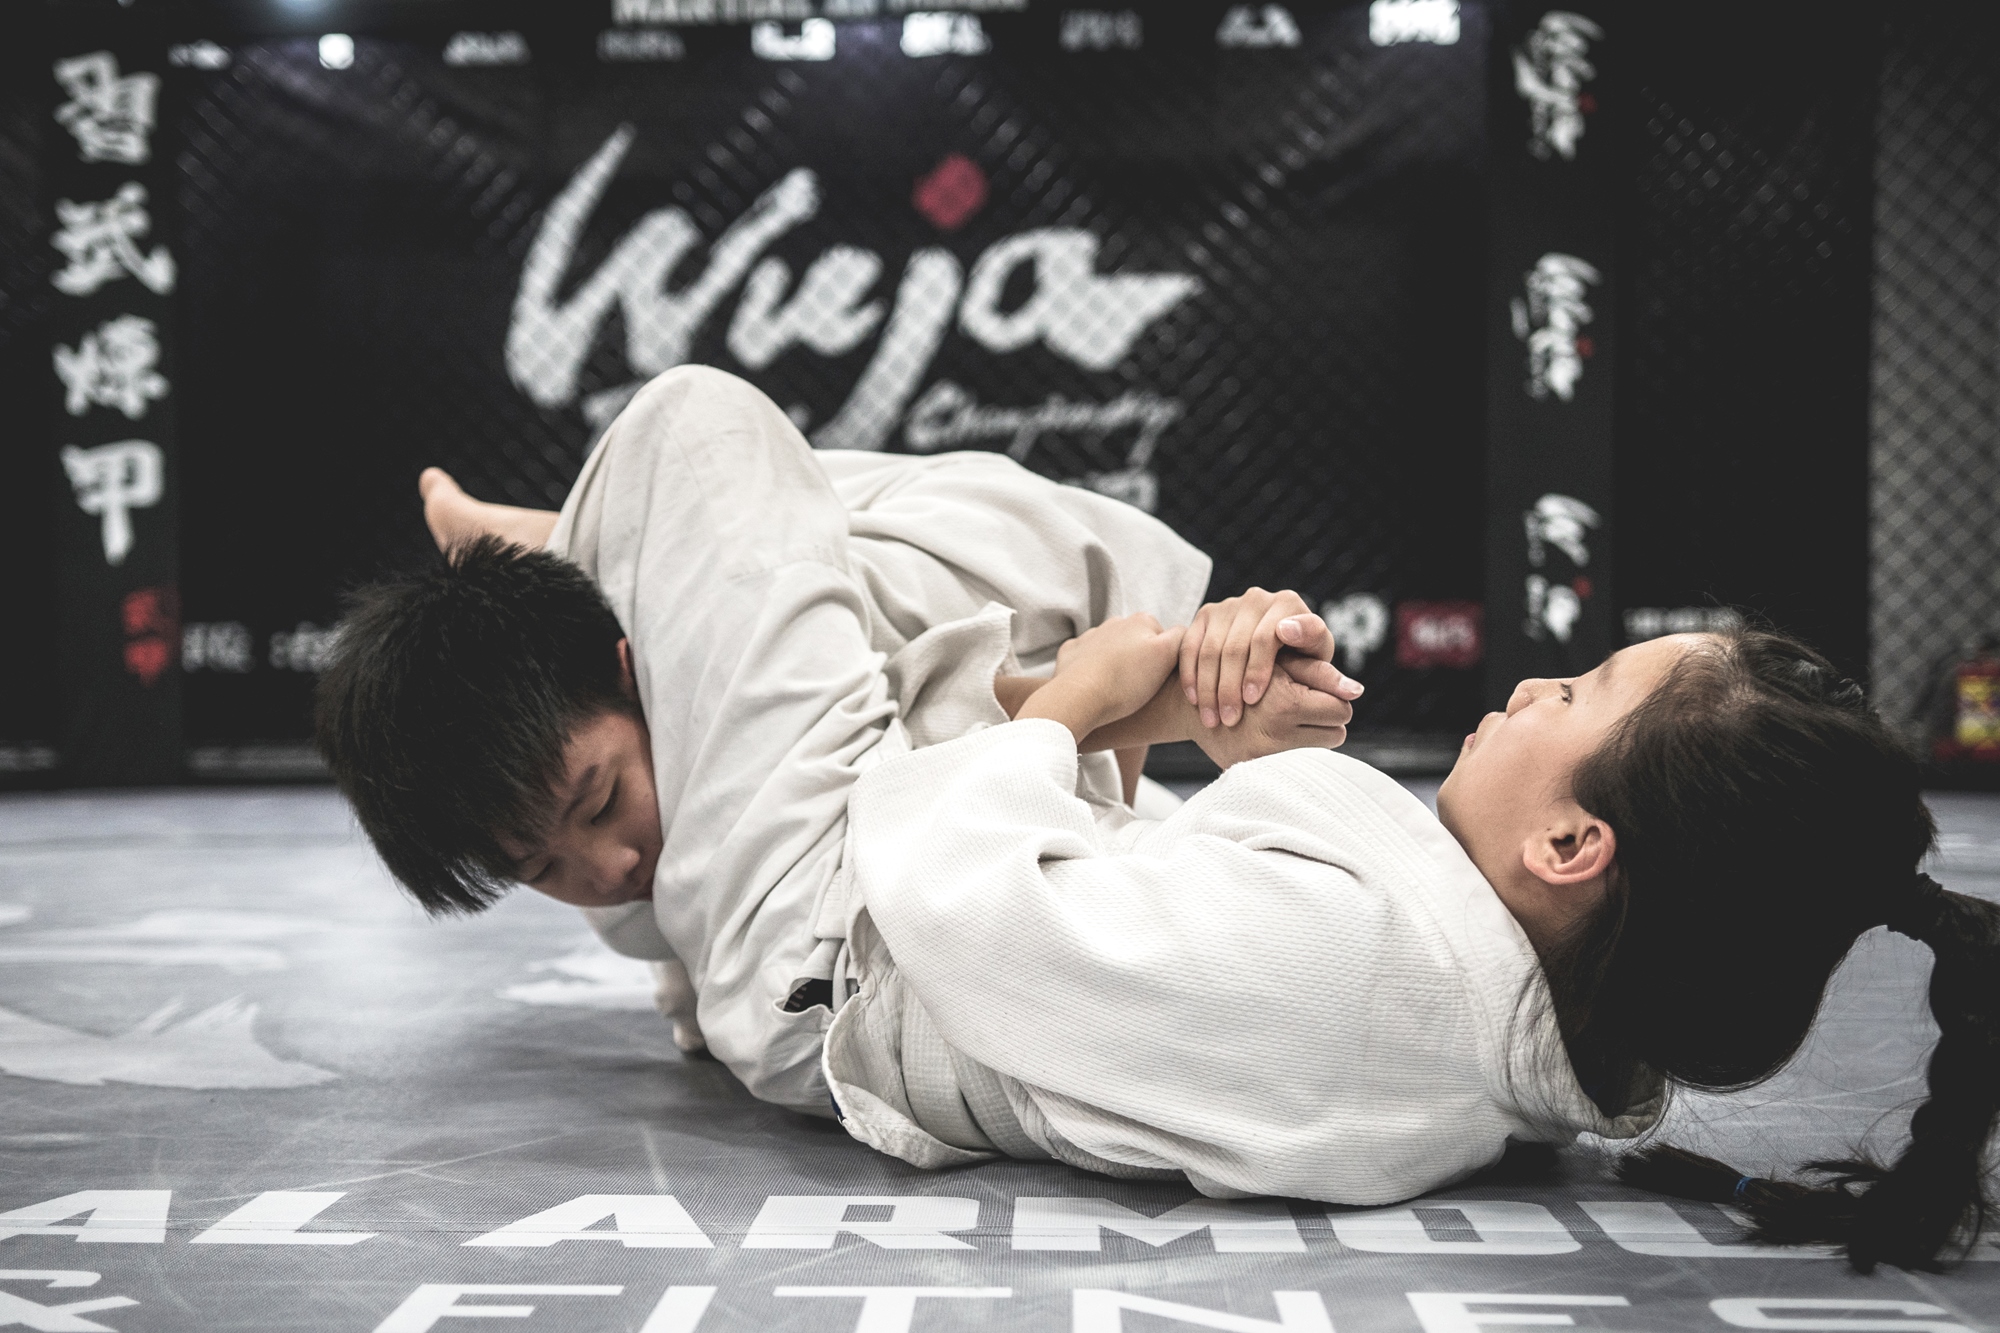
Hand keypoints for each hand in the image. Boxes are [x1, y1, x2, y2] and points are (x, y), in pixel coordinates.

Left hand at [1020, 614, 1184, 742]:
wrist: (1077, 698)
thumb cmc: (1126, 682)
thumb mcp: (1166, 657)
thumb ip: (1181, 638)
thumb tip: (1184, 632)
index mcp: (1142, 621)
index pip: (1166, 639)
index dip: (1167, 662)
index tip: (1161, 681)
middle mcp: (1116, 622)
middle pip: (1138, 644)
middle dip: (1141, 661)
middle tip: (1141, 688)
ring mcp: (1090, 636)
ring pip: (1113, 650)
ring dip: (1117, 665)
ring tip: (1118, 690)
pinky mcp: (1071, 652)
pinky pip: (1085, 657)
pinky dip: (1091, 669)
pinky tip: (1094, 685)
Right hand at [1179, 588, 1364, 727]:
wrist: (1260, 647)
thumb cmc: (1296, 661)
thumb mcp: (1313, 666)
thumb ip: (1327, 679)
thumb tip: (1353, 691)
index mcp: (1289, 604)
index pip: (1268, 637)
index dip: (1258, 669)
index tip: (1253, 698)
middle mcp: (1257, 598)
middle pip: (1236, 645)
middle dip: (1231, 686)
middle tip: (1230, 719)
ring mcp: (1228, 604)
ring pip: (1211, 649)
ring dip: (1210, 687)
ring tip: (1213, 719)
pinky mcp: (1204, 614)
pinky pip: (1190, 646)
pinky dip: (1191, 675)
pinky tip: (1195, 700)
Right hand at [1193, 648, 1354, 768]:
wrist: (1187, 700)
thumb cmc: (1243, 671)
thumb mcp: (1281, 664)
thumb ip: (1320, 674)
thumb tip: (1357, 691)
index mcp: (1286, 704)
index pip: (1340, 709)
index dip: (1330, 697)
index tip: (1314, 691)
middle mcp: (1275, 735)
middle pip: (1336, 734)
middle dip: (1323, 718)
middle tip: (1301, 706)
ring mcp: (1261, 759)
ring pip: (1320, 752)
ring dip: (1309, 735)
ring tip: (1286, 719)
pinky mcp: (1249, 771)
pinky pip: (1294, 766)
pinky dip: (1289, 752)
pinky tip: (1272, 735)